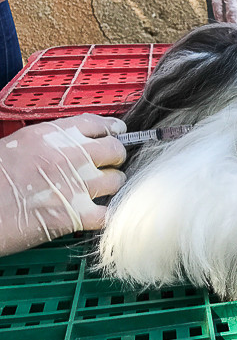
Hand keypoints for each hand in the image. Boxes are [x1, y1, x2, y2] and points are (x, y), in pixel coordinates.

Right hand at [0, 114, 126, 255]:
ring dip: (110, 187)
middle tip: (106, 166)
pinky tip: (96, 215)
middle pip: (115, 150)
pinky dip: (106, 215)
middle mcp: (70, 155)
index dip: (111, 130)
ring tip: (97, 192)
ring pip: (116, 180)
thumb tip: (69, 146)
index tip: (117, 133)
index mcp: (52, 135)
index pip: (97, 124)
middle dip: (114, 159)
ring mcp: (77, 185)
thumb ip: (47, 142)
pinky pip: (108, 212)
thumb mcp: (16, 145)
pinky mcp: (77, 215)